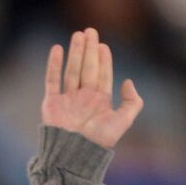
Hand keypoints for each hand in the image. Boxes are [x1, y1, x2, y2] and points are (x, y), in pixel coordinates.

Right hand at [42, 27, 142, 148]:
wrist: (74, 153)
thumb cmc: (99, 141)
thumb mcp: (123, 122)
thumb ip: (132, 103)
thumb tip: (129, 82)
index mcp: (100, 103)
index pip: (103, 76)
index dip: (104, 60)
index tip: (103, 45)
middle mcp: (84, 99)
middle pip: (87, 69)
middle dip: (89, 50)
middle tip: (91, 31)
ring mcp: (68, 100)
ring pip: (72, 70)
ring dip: (75, 53)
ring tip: (78, 35)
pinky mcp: (52, 103)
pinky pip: (52, 80)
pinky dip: (53, 65)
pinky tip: (57, 49)